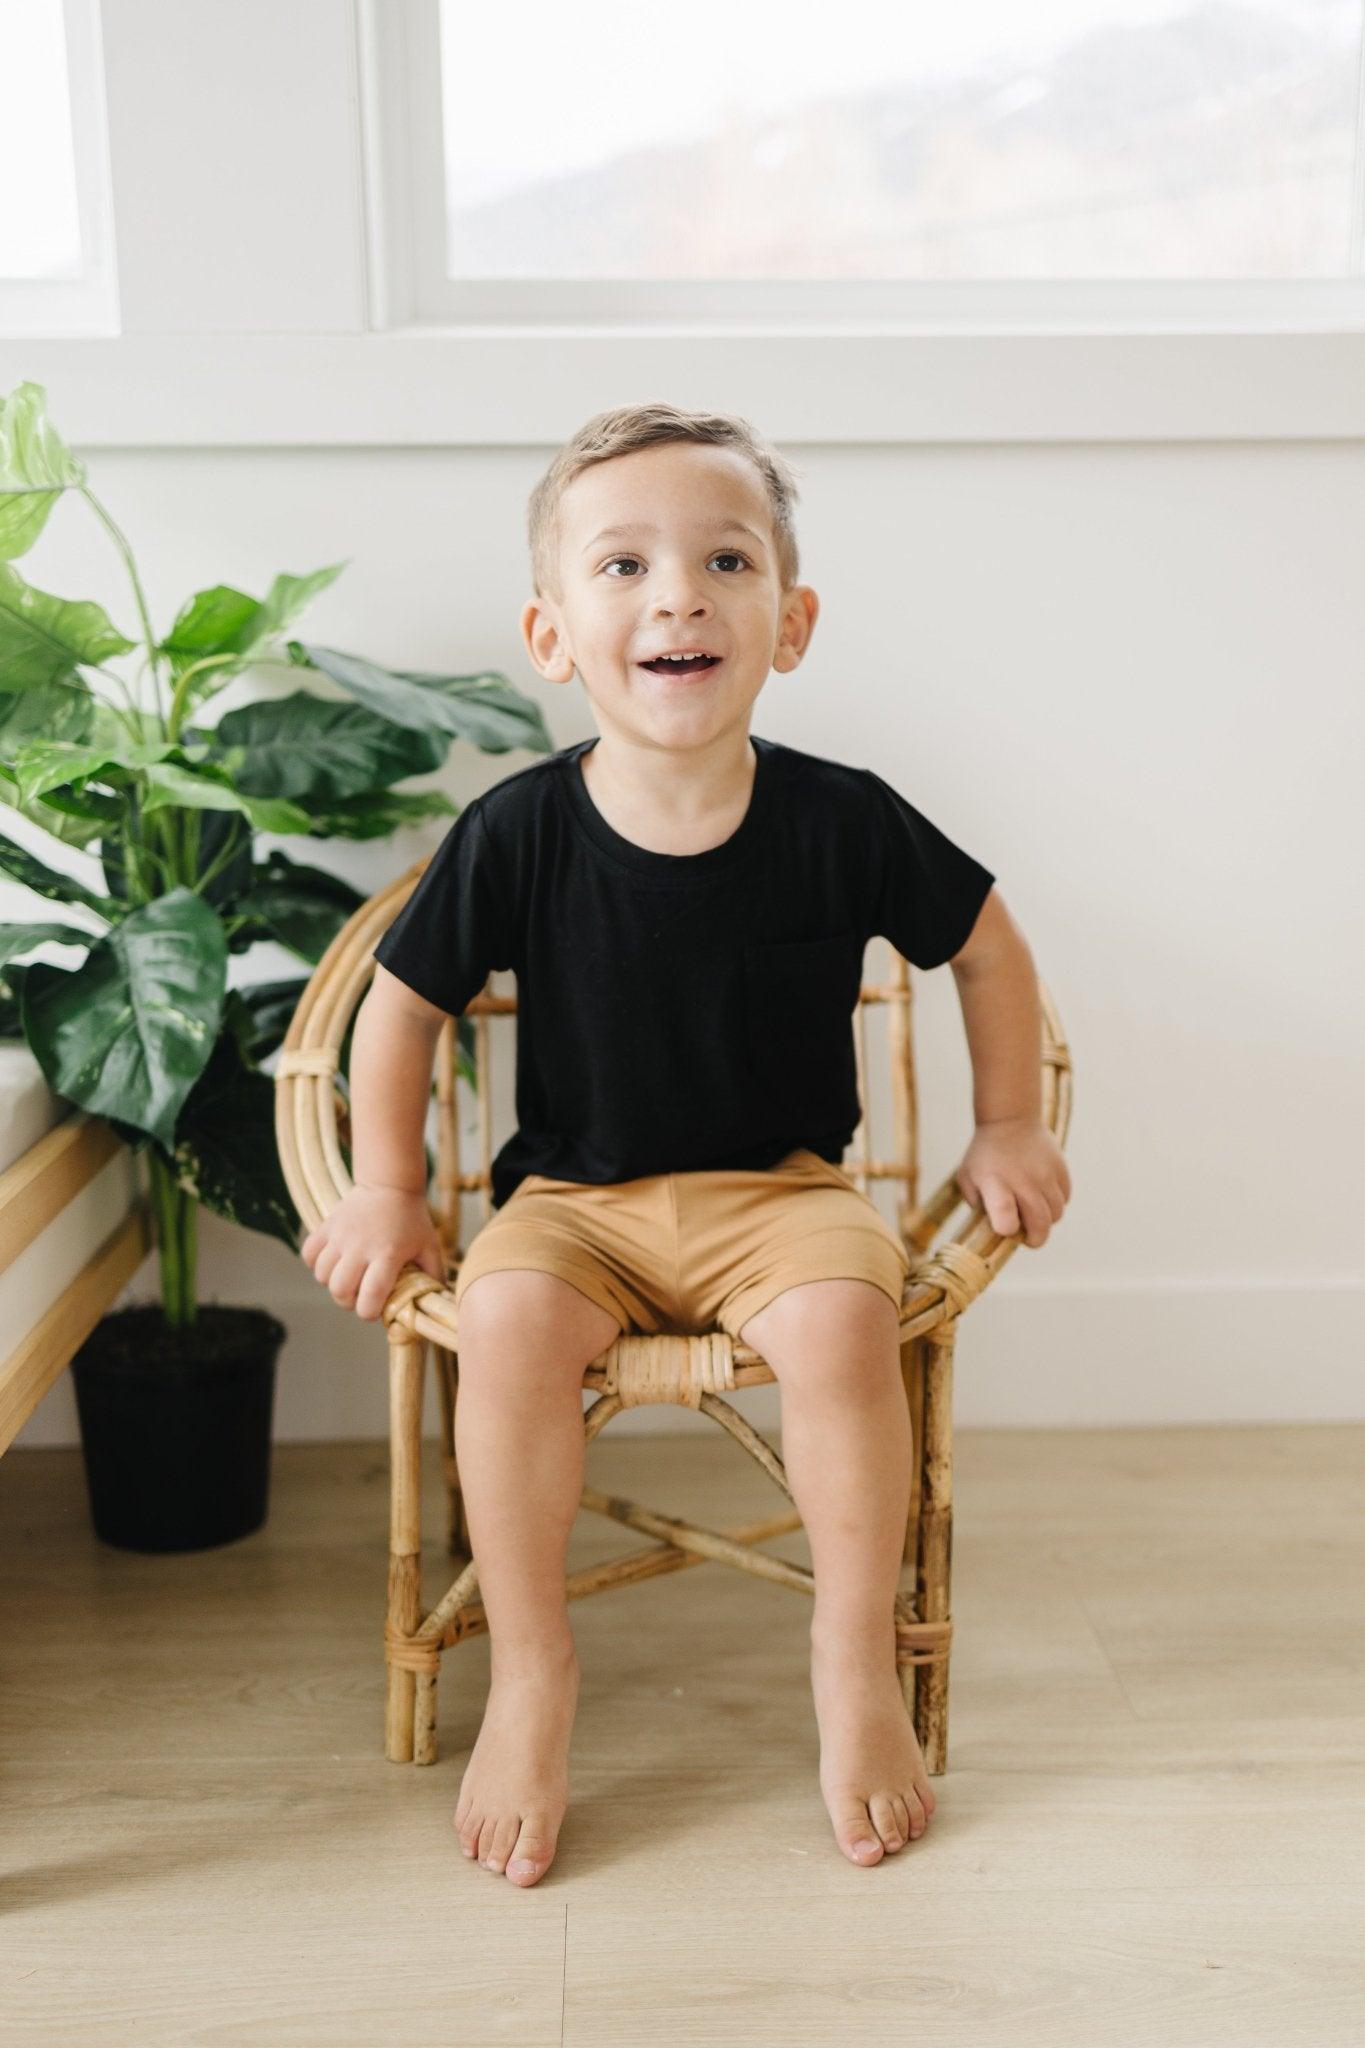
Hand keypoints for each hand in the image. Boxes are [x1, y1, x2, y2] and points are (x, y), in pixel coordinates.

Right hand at [300, 1183, 446, 1322]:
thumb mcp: (429, 1247)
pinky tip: (333, 1261)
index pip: (369, 1298)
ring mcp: (340, 1235)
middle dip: (348, 1301)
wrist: (389, 1184)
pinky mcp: (326, 1226)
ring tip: (349, 1276)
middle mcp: (360, 1246)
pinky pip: (308, 1254)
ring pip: (322, 1276)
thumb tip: (432, 1304)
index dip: (369, 1312)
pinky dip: (316, 1263)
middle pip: (339, 1291)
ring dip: (333, 1283)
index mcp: (387, 1254)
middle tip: (360, 1295)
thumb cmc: (412, 1220)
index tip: (376, 1308)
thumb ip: (433, 1277)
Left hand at [952, 1116, 1070, 1248]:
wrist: (1011, 1118)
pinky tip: (1042, 1195)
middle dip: (1034, 1239)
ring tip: (1032, 1211)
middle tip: (1026, 1236)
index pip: (1005, 1216)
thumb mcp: (968, 1178)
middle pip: (1040, 1224)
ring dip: (1046, 1220)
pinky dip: (1055, 1204)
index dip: (1007, 1229)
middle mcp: (1023, 1181)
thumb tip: (994, 1228)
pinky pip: (1064, 1198)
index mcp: (995, 1183)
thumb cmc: (985, 1154)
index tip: (1006, 1229)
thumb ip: (977, 1204)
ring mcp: (1045, 1174)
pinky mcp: (1061, 1169)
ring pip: (1056, 1215)